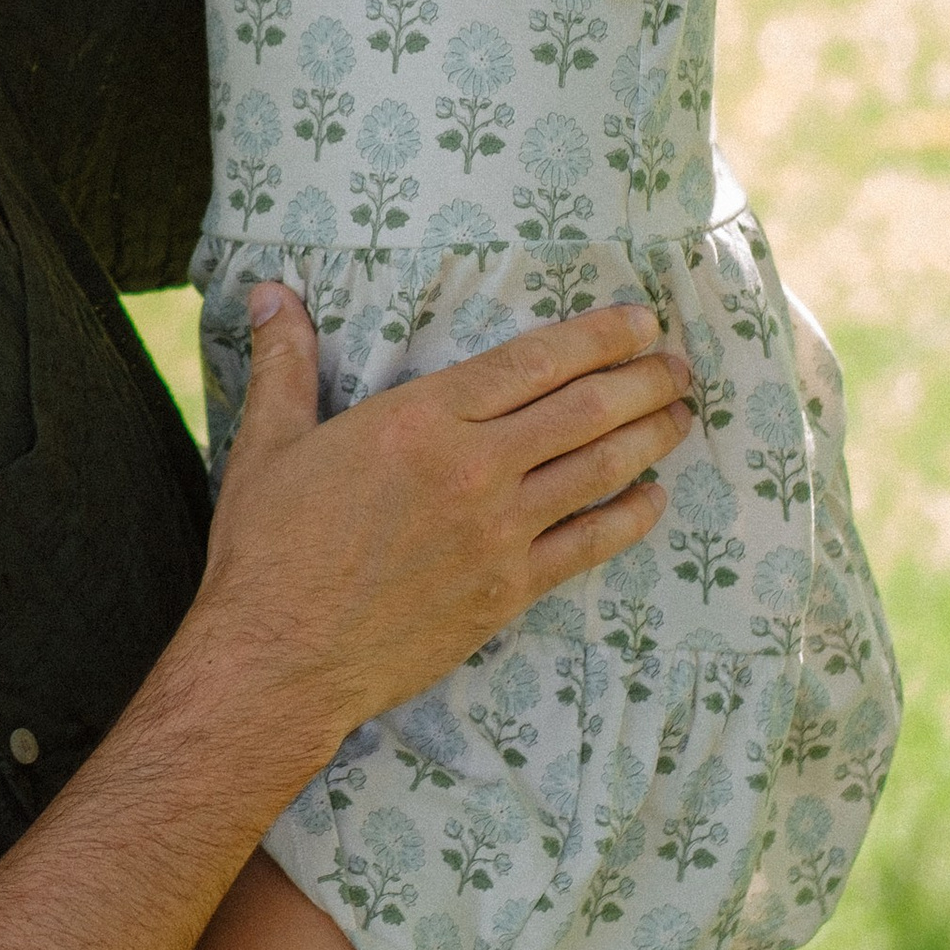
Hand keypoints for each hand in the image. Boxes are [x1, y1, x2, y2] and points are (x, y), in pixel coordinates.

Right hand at [192, 282, 689, 774]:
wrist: (280, 658)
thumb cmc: (268, 547)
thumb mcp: (268, 442)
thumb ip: (283, 361)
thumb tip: (268, 291)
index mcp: (419, 419)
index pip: (532, 361)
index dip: (597, 336)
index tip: (640, 319)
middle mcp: (472, 468)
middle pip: (584, 409)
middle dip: (643, 378)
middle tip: (678, 361)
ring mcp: (498, 534)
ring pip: (599, 470)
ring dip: (651, 436)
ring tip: (682, 413)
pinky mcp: (509, 591)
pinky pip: (590, 545)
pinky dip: (631, 517)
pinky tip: (655, 498)